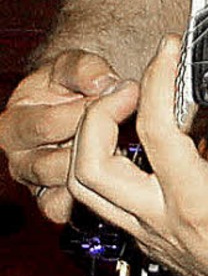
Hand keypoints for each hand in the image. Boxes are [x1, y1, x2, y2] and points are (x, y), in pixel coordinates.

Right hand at [0, 50, 118, 222]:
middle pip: (53, 164)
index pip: (46, 125)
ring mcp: (37, 186)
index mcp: (13, 124)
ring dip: (98, 169)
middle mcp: (19, 159)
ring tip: (122, 145)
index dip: (87, 111)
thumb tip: (103, 84)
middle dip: (95, 144)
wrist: (80, 102)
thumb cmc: (71, 83)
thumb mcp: (74, 65)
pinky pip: (71, 211)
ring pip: (65, 190)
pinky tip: (115, 172)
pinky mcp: (55, 205)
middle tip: (125, 126)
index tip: (120, 97)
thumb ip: (85, 69)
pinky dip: (93, 195)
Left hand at [68, 36, 207, 275]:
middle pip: (88, 166)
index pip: (154, 130)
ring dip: (92, 141)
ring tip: (125, 111)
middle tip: (131, 86)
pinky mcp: (153, 243)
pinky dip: (111, 165)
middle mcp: (162, 224)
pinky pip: (109, 204)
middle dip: (98, 112)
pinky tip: (139, 146)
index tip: (168, 52)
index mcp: (195, 204)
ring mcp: (152, 237)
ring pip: (85, 191)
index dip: (157, 79)